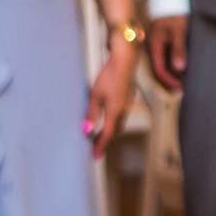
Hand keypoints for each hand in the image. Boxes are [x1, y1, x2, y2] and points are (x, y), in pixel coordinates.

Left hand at [86, 42, 136, 157]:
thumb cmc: (109, 76)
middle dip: (106, 139)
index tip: (94, 156)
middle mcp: (124, 110)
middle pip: (116, 130)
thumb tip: (87, 130)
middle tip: (96, 146)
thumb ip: (92, 113)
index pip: (107, 134)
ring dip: (111, 130)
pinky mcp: (128, 97)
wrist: (126, 60)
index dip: (100, 145)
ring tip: (100, 133)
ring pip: (120, 122)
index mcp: (115, 111)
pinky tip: (108, 116)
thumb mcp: (96, 95)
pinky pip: (121, 114)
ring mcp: (128, 103)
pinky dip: (114, 120)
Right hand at [148, 15, 188, 92]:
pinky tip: (179, 70)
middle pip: (158, 70)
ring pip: (160, 65)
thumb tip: (179, 68)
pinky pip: (163, 59)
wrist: (169, 0)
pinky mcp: (160, 43)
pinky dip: (170, 66)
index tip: (181, 88)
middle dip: (169, 81)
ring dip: (170, 75)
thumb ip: (179, 49)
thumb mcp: (179, 31)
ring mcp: (155, 46)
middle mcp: (152, 48)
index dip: (169, 81)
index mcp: (155, 46)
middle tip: (182, 89)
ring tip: (182, 82)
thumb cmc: (175, 15)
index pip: (159, 70)